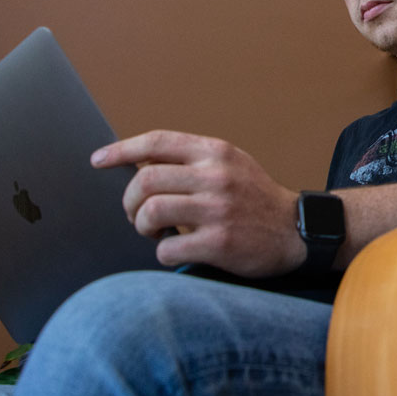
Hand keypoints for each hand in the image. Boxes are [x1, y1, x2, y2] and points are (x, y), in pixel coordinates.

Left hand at [91, 131, 304, 277]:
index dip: (120, 150)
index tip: (98, 160)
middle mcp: (216, 176)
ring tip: (154, 233)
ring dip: (142, 227)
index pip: (156, 142)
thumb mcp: (230, 164)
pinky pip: (167, 249)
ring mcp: (218, 209)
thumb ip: (191, 160)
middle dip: (130, 202)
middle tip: (137, 216)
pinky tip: (177, 251)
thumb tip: (139, 164)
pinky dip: (164, 253)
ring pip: (150, 213)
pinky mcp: (220, 242)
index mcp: (215, 152)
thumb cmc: (255, 199)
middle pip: (145, 181)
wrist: (297, 231)